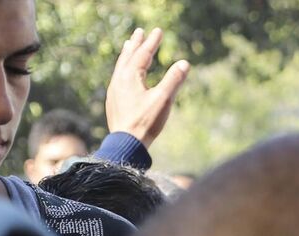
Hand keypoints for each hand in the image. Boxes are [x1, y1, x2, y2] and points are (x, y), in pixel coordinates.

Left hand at [106, 27, 190, 146]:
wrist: (126, 142)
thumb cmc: (145, 121)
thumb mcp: (163, 100)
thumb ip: (173, 80)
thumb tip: (184, 63)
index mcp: (130, 76)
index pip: (143, 54)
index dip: (152, 42)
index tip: (158, 31)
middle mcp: (119, 79)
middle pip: (128, 56)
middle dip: (135, 43)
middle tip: (139, 31)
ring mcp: (114, 90)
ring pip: (121, 66)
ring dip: (127, 54)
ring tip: (128, 45)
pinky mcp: (114, 100)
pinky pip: (118, 77)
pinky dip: (123, 68)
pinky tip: (124, 73)